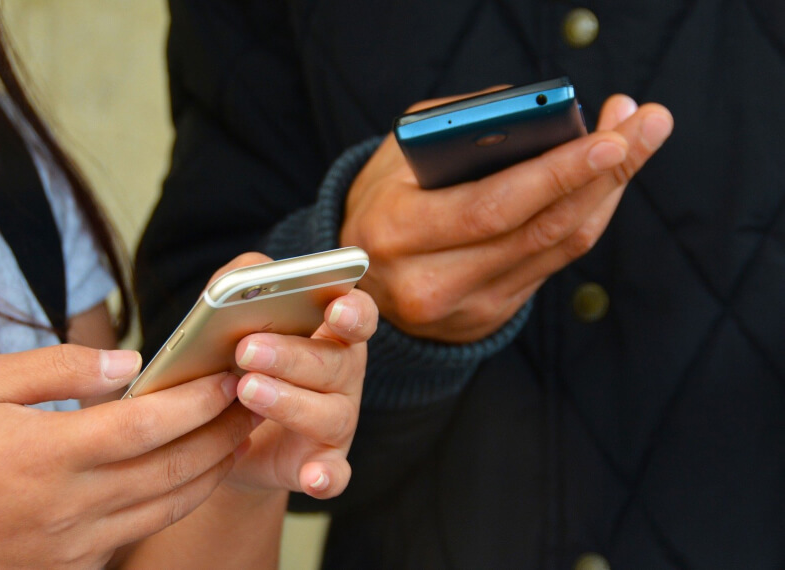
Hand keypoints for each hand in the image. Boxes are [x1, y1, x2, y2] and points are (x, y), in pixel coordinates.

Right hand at [0, 345, 259, 568]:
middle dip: (222, 434)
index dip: (197, 401)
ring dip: (210, 472)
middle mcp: (71, 505)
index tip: (228, 377)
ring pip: (166, 507)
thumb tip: (128, 363)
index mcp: (50, 453)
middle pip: (173, 468)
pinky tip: (187, 478)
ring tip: (236, 439)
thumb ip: (59, 369)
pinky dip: (173, 503)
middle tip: (253, 403)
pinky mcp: (68, 566)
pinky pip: (137, 533)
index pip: (148, 424)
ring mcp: (73, 544)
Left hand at [208, 253, 377, 499]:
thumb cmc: (236, 361)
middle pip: (335, 363)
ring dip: (290, 402)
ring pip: (330, 413)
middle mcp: (343, 376)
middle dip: (292, 355)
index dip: (352, 310)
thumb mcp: (232, 317)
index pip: (357, 315)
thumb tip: (252, 271)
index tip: (334, 308)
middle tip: (247, 349)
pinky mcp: (322, 464)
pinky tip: (312, 477)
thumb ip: (241, 282)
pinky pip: (334, 474)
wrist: (221, 432)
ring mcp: (337, 422)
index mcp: (331, 333)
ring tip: (247, 390)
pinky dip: (327, 477)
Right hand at [340, 92, 673, 342]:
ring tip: (635, 143)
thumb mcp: (399, 154)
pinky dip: (585, 220)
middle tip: (646, 126)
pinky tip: (604, 184)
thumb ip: (459, 127)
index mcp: (397, 231)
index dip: (555, 175)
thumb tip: (539, 115)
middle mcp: (429, 280)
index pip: (491, 207)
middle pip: (539, 229)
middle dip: (603, 175)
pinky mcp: (488, 317)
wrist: (359, 278)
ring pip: (557, 248)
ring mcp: (463, 307)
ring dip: (606, 194)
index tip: (607, 139)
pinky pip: (553, 264)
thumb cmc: (383, 200)